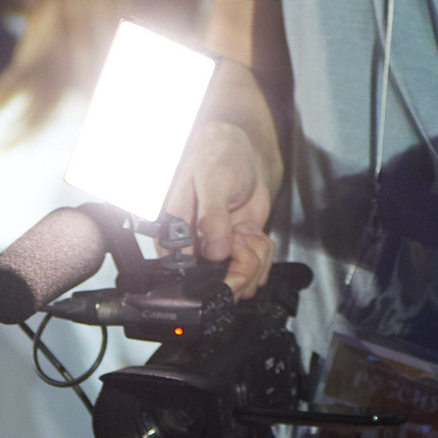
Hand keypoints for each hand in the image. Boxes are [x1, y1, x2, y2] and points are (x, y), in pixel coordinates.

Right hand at [164, 119, 275, 298]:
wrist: (240, 154)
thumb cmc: (217, 158)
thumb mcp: (213, 181)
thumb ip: (212, 217)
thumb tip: (213, 250)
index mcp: (174, 235)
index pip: (187, 274)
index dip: (212, 273)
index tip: (230, 250)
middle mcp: (194, 249)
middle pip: (218, 283)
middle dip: (241, 265)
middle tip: (242, 234)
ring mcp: (217, 253)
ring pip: (242, 281)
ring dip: (255, 257)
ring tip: (245, 228)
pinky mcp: (237, 253)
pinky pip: (256, 270)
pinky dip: (263, 253)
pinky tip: (252, 232)